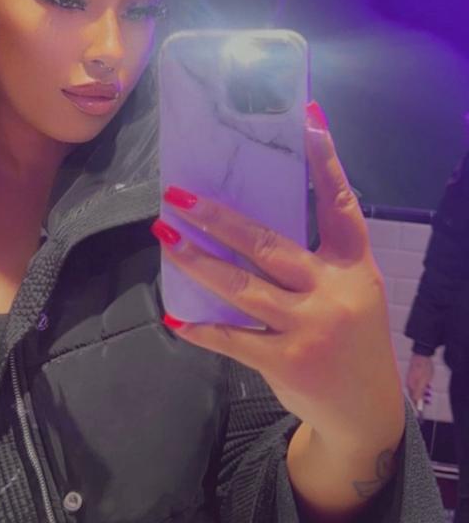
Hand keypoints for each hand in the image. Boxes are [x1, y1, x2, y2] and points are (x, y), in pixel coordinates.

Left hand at [151, 100, 404, 453]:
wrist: (366, 409)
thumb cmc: (350, 334)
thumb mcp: (349, 287)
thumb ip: (312, 256)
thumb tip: (247, 216)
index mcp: (352, 263)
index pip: (339, 203)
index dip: (325, 162)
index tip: (307, 121)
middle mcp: (333, 290)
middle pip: (267, 243)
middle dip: (218, 218)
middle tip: (177, 195)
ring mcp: (310, 327)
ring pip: (240, 286)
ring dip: (197, 260)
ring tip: (164, 236)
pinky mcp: (287, 361)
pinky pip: (232, 338)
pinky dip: (201, 327)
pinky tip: (175, 317)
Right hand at [406, 353, 433, 409]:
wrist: (422, 354)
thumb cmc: (424, 368)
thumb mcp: (424, 381)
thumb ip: (419, 392)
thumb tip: (416, 402)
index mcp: (410, 385)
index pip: (413, 399)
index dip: (418, 404)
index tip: (423, 408)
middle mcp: (408, 383)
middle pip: (414, 395)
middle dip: (421, 398)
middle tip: (428, 396)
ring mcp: (410, 379)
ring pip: (416, 390)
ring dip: (422, 392)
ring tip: (429, 389)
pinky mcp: (412, 376)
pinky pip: (416, 385)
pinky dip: (421, 387)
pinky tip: (426, 384)